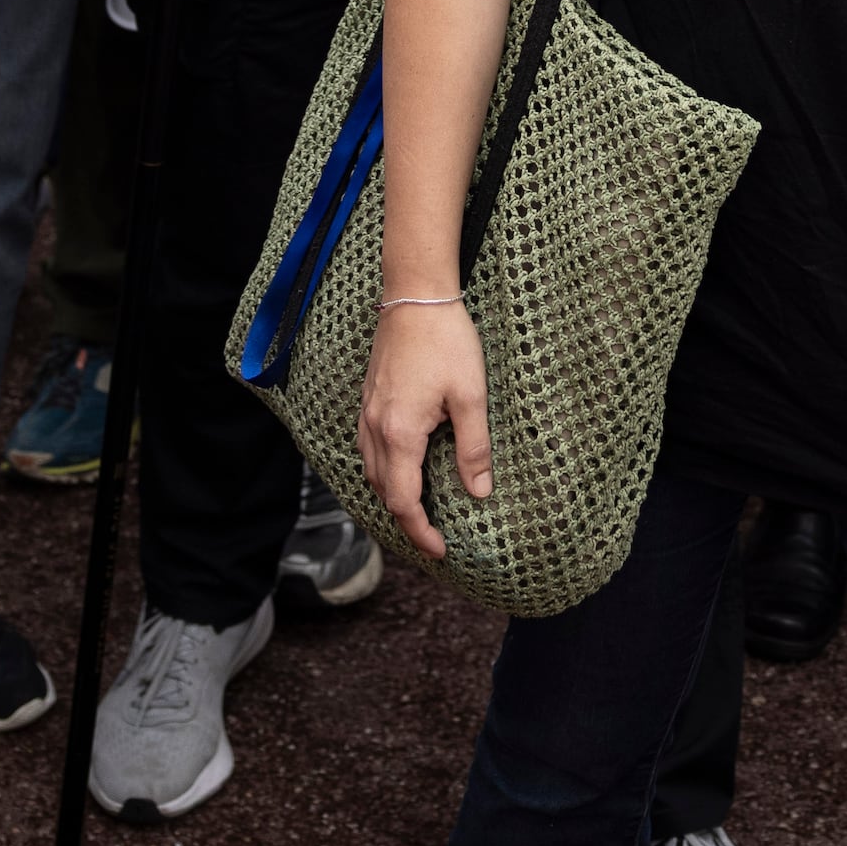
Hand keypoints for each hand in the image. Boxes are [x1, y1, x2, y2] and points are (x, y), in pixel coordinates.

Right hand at [357, 295, 487, 556]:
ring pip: (371, 471)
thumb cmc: (447, 341)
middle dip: (406, 520)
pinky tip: (403, 468)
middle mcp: (376, 428)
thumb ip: (474, 448)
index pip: (403, 500)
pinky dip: (383, 471)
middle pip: (382, 492)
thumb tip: (479, 492)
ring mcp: (368, 413)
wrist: (416, 296)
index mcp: (400, 433)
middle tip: (435, 536)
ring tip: (420, 509)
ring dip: (392, 495)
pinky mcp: (369, 399)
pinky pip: (367, 449)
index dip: (420, 531)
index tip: (441, 549)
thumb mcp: (471, 397)